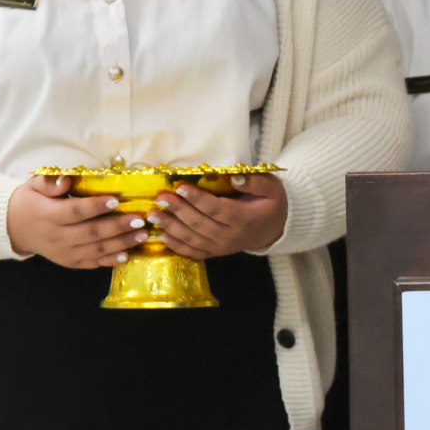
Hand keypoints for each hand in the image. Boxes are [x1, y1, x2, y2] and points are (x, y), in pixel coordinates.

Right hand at [6, 175, 147, 268]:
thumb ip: (50, 182)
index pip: (76, 212)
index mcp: (49, 216)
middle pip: (91, 233)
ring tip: (142, 235)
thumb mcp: (34, 186)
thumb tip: (66, 179)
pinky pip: (92, 263)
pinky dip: (110, 260)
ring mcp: (64, 253)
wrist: (14, 228)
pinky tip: (127, 255)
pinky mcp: (69, 262)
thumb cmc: (30, 202)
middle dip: (118, 227)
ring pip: (96, 250)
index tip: (116, 199)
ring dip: (121, 243)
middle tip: (140, 220)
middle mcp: (57, 237)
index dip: (96, 207)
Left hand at [150, 173, 289, 258]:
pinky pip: (193, 252)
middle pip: (200, 224)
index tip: (181, 188)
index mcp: (244, 219)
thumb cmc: (271, 204)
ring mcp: (221, 247)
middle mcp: (230, 236)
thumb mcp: (272, 188)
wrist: (275, 229)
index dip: (198, 200)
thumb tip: (235, 177)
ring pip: (193, 239)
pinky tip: (162, 235)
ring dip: (171, 227)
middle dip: (178, 211)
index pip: (216, 209)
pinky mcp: (215, 253)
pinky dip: (176, 246)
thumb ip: (255, 182)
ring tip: (154, 215)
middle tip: (161, 198)